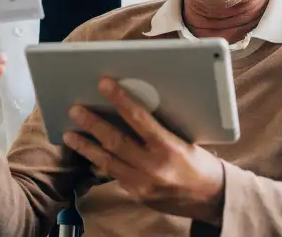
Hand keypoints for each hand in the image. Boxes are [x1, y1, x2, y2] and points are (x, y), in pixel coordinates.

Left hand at [63, 78, 225, 225]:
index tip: (104, 83)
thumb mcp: (185, 139)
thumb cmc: (202, 163)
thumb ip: (160, 127)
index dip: (120, 99)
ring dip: (86, 146)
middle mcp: (153, 166)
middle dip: (93, 124)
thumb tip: (133, 107)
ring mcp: (143, 184)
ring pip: (107, 162)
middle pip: (115, 141)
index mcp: (169, 147)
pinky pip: (114, 175)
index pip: (139, 118)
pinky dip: (99, 163)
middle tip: (75, 109)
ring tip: (69, 133)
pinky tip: (89, 152)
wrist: (212, 198)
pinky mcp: (138, 195)